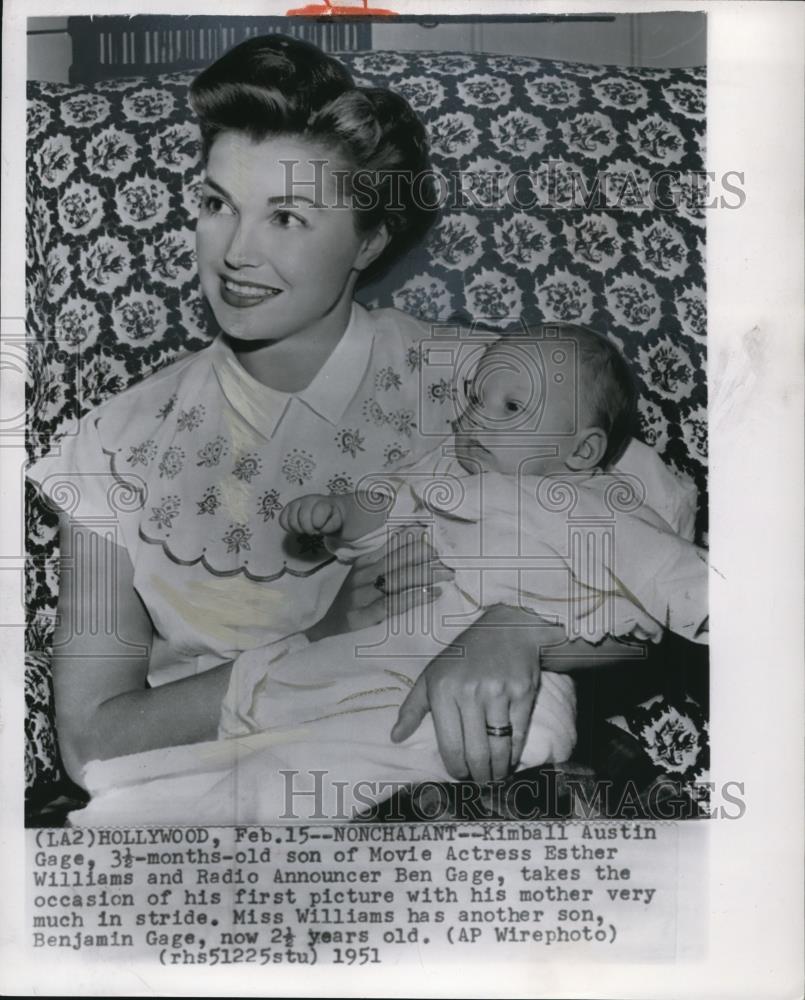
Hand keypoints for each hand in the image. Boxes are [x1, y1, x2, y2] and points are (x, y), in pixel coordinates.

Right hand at [280, 494, 343, 535]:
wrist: (329, 510)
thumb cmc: (332, 517)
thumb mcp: (338, 522)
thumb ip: (331, 525)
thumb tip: (320, 528)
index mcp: (323, 502)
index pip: (317, 516)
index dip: (320, 526)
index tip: (323, 527)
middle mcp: (309, 499)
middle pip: (302, 519)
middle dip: (309, 529)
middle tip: (315, 530)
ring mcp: (297, 502)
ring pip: (291, 521)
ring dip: (299, 529)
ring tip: (306, 529)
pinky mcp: (288, 508)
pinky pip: (282, 520)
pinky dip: (288, 527)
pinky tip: (297, 528)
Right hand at [306, 527, 454, 638]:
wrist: (322, 635)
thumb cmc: (350, 606)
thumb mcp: (362, 581)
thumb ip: (382, 565)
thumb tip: (413, 548)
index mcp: (362, 566)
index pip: (387, 548)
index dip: (407, 539)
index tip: (427, 532)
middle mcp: (361, 578)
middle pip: (396, 562)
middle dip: (422, 557)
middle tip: (445, 558)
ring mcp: (361, 598)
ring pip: (397, 581)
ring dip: (424, 576)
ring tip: (446, 574)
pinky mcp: (362, 618)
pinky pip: (392, 605)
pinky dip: (414, 598)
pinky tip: (433, 594)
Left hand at [391, 606, 554, 782]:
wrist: (507, 630)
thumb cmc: (464, 656)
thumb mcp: (432, 675)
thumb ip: (412, 708)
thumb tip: (395, 737)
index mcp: (443, 690)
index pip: (450, 746)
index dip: (456, 769)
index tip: (460, 775)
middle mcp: (470, 692)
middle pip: (476, 753)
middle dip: (478, 776)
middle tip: (479, 781)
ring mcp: (498, 693)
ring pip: (499, 748)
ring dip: (497, 770)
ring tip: (494, 776)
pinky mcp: (523, 693)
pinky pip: (519, 735)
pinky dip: (515, 754)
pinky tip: (510, 759)